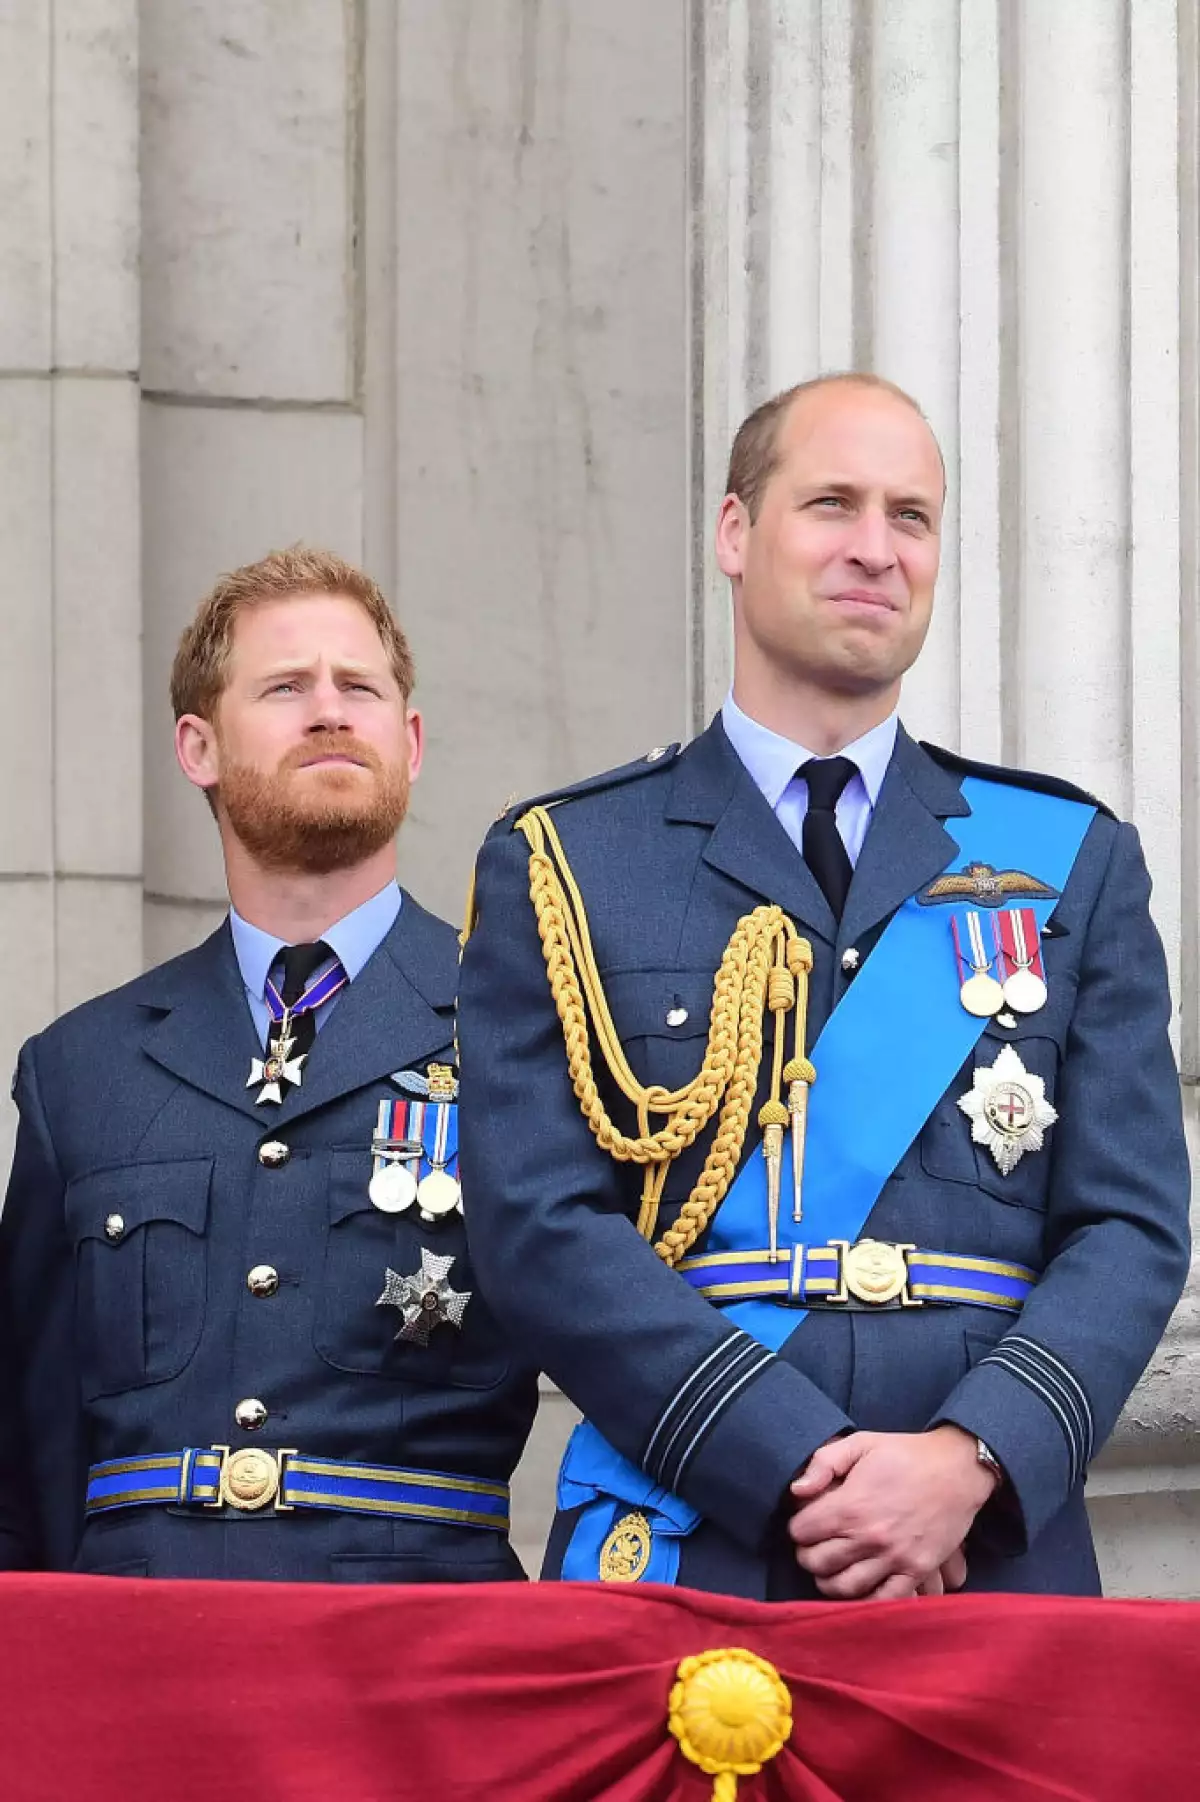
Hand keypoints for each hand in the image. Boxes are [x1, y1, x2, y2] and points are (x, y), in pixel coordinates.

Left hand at [788, 1427, 993, 1599]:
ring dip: (830, 1581)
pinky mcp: (917, 1571)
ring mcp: (894, 1558)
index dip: (798, 1526)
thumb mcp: (860, 1443)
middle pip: (818, 1563)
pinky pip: (884, 1600)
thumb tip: (796, 1490)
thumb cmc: (905, 1454)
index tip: (804, 1522)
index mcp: (851, 1506)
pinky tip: (859, 1589)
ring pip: (845, 1587)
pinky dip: (866, 1601)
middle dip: (808, 1555)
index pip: (802, 1532)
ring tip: (831, 1569)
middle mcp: (869, 1537)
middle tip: (813, 1547)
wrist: (957, 1469)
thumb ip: (823, 1463)